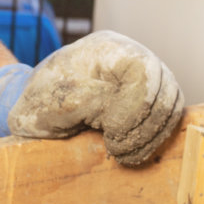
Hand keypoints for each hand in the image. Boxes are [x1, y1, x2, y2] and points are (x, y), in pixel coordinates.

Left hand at [0, 31, 184, 165]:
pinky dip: (152, 137)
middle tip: (118, 149)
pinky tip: (130, 151)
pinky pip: (165, 116)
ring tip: (124, 154)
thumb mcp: (56, 101)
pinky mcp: (144, 99)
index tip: (111, 132)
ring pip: (169, 103)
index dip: (135, 106)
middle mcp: (129, 57)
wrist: (33, 112)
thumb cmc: (38, 102)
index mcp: (107, 49)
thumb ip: (90, 99)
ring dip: (151, 135)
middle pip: (163, 87)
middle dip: (145, 125)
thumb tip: (123, 106)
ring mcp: (140, 77)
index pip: (142, 70)